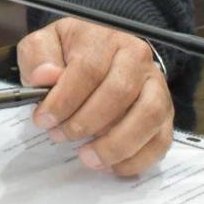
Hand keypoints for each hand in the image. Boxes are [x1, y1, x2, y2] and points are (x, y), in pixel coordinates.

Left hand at [17, 18, 172, 175]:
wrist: (97, 50)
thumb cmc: (68, 52)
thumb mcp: (43, 44)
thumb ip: (38, 57)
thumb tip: (46, 76)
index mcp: (104, 38)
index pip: (88, 69)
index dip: (64, 100)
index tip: (44, 119)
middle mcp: (136, 56)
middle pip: (119, 93)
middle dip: (86, 123)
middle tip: (60, 136)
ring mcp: (156, 84)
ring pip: (147, 117)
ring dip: (116, 145)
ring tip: (87, 157)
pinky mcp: (165, 110)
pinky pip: (161, 138)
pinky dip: (138, 158)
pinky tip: (112, 166)